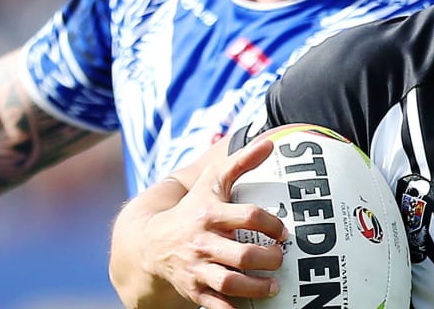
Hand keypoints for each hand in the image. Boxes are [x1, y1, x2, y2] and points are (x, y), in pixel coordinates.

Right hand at [131, 137, 288, 308]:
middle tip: (281, 258)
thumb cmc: (192, 208)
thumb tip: (269, 142)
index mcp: (210, 214)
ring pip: (230, 283)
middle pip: (242, 254)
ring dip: (256, 287)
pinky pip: (215, 306)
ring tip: (273, 286)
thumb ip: (241, 162)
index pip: (247, 216)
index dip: (271, 223)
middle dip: (267, 259)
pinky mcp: (194, 290)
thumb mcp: (211, 182)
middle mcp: (203, 242)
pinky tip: (250, 307)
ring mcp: (198, 268)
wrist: (150, 244)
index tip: (283, 231)